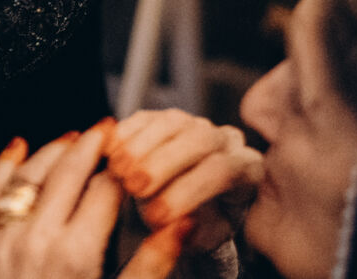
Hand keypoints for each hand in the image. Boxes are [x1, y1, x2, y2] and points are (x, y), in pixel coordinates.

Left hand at [0, 120, 196, 278]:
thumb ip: (151, 264)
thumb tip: (181, 223)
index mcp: (76, 256)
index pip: (106, 191)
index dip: (125, 170)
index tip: (136, 159)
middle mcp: (35, 243)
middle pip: (69, 172)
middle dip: (92, 145)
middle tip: (110, 128)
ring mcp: (0, 245)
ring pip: (29, 176)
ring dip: (54, 151)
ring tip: (75, 138)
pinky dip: (3, 167)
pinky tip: (19, 146)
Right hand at [106, 108, 263, 254]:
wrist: (194, 213)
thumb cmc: (204, 227)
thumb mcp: (205, 238)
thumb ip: (194, 230)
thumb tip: (177, 222)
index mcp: (246, 169)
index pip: (221, 171)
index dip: (187, 192)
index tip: (158, 217)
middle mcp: (225, 140)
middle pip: (199, 139)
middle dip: (163, 162)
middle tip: (134, 187)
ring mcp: (196, 124)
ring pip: (172, 122)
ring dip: (140, 146)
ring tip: (118, 172)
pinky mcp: (166, 118)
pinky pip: (147, 117)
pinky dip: (126, 133)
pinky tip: (110, 153)